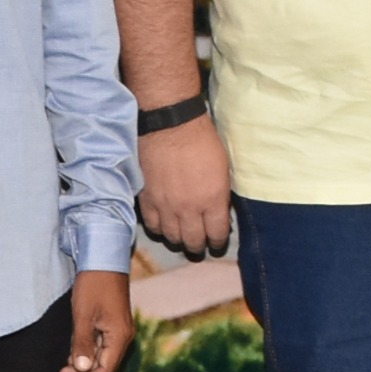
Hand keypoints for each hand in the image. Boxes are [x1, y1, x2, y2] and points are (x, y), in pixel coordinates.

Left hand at [61, 267, 134, 371]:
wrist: (103, 259)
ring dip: (83, 366)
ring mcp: (118, 330)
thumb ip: (83, 344)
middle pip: (105, 366)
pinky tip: (72, 357)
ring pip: (101, 356)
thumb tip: (83, 370)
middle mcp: (122, 336)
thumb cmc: (93, 285)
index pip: (105, 370)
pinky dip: (87, 353)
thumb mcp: (83, 316)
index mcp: (119, 337)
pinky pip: (100, 345)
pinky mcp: (111, 323)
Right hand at [137, 112, 232, 259]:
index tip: (217, 243)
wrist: (171, 125)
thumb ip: (220, 197)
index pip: (217, 235)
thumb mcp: (223, 169)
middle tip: (198, 244)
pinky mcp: (147, 200)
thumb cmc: (203, 141)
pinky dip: (158, 228)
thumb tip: (219, 215)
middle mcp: (189, 209)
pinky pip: (152, 225)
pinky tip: (163, 224)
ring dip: (178, 239)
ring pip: (171, 237)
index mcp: (213, 200)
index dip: (218, 243)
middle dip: (198, 246)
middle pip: (193, 242)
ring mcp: (166, 206)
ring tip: (180, 235)